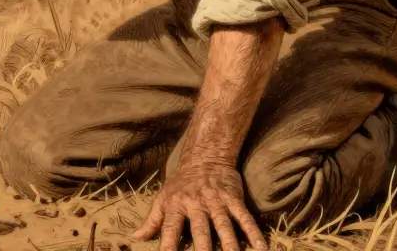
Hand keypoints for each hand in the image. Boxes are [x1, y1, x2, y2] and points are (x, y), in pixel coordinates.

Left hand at [133, 161, 268, 250]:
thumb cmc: (180, 183)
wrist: (205, 156)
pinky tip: (261, 247)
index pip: (170, 229)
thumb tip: (135, 238)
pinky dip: (254, 233)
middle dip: (203, 249)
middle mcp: (196, 204)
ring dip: (230, 244)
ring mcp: (217, 201)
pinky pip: (245, 217)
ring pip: (224, 225)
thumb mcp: (163, 198)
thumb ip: (152, 221)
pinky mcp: (233, 198)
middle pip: (200, 230)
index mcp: (176, 206)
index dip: (168, 246)